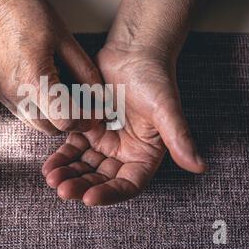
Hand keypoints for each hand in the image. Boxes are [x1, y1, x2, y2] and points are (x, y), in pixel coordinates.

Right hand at [0, 0, 101, 134]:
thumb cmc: (31, 17)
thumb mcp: (67, 41)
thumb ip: (86, 73)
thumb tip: (101, 97)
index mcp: (35, 79)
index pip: (65, 120)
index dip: (85, 121)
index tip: (97, 114)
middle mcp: (16, 94)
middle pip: (52, 129)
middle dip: (73, 122)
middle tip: (86, 106)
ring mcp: (6, 97)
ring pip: (39, 126)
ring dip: (57, 119)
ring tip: (67, 96)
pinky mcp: (1, 96)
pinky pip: (26, 115)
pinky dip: (42, 111)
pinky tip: (49, 91)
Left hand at [42, 42, 206, 205]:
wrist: (133, 51)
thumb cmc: (154, 77)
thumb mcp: (166, 109)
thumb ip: (179, 137)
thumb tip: (199, 166)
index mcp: (144, 154)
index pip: (127, 184)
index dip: (109, 194)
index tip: (89, 198)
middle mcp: (124, 152)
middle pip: (101, 178)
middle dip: (82, 185)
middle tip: (62, 189)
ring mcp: (104, 140)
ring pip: (84, 166)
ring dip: (68, 174)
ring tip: (51, 178)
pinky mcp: (87, 127)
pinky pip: (73, 147)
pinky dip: (61, 156)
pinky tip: (49, 164)